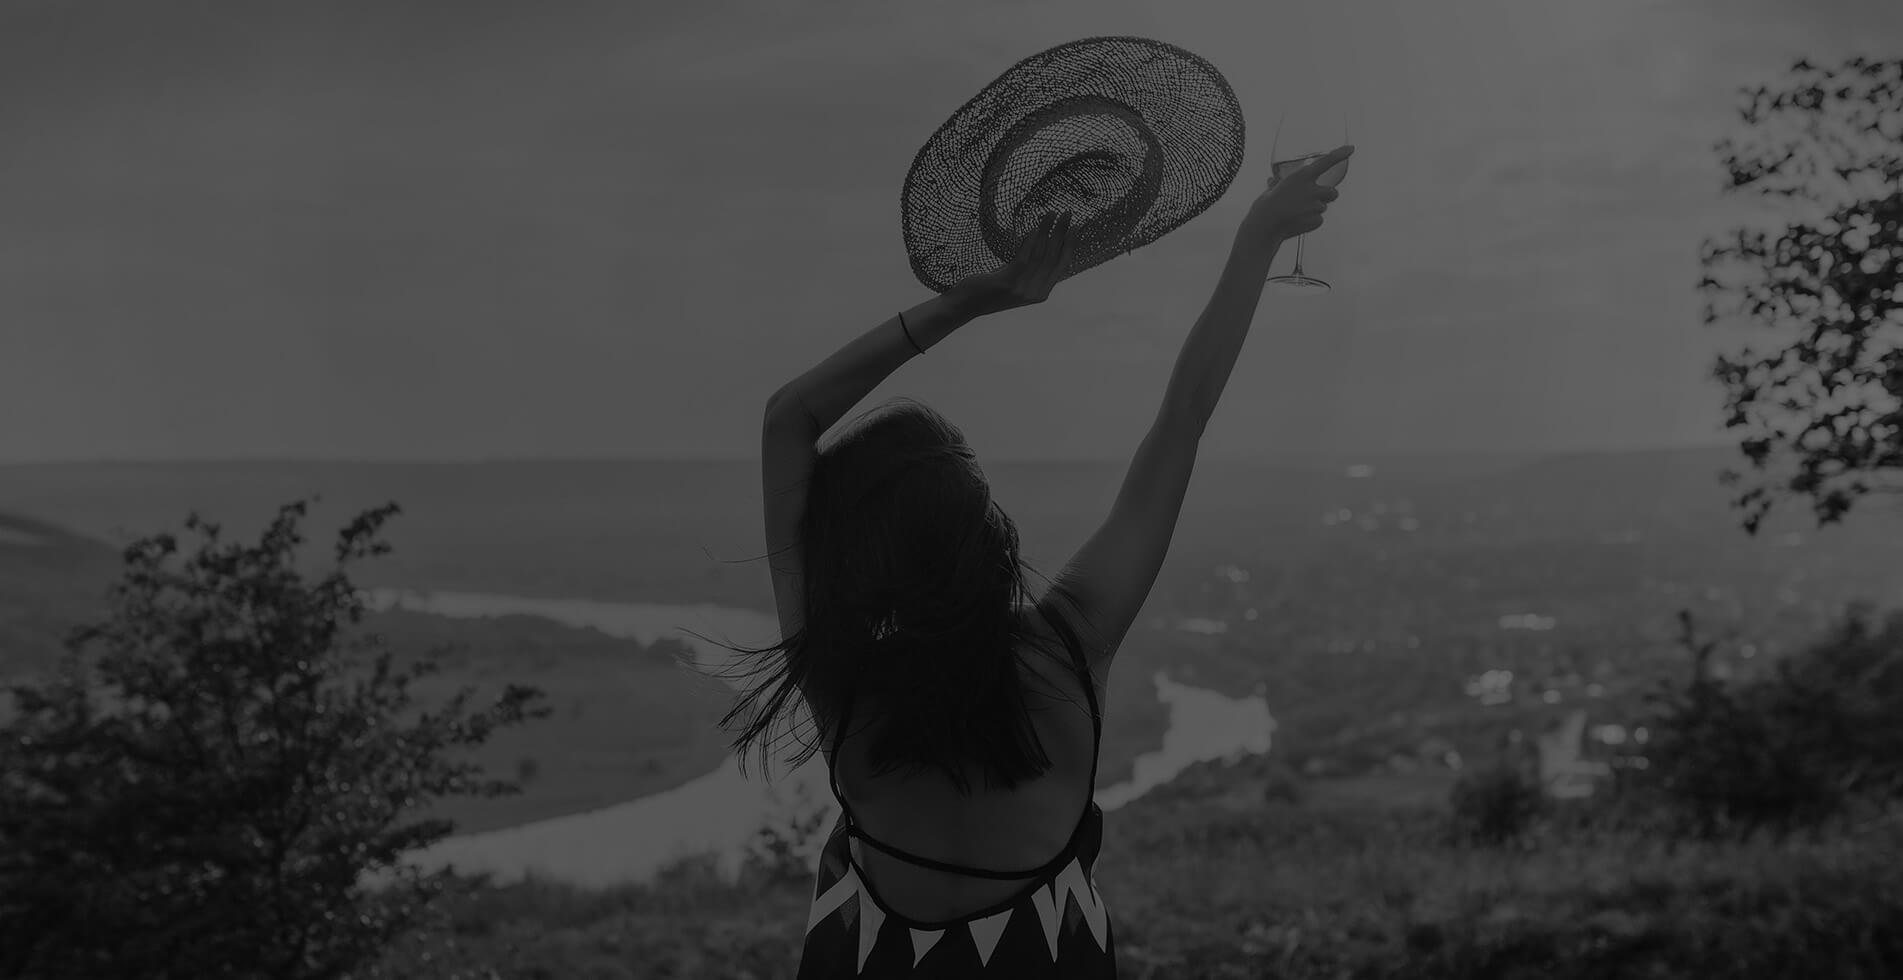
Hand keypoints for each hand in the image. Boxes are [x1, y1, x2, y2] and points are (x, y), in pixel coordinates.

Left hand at [946, 211, 1077, 316]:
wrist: (965, 305)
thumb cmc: (988, 290)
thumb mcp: (1015, 280)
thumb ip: (1030, 269)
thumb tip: (1041, 243)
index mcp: (1040, 293)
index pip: (1061, 266)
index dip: (1070, 245)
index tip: (1076, 226)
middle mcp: (1034, 293)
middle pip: (1053, 258)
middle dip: (1062, 233)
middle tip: (1067, 213)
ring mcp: (1021, 290)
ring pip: (1040, 255)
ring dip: (1047, 231)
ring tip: (1051, 213)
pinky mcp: (1007, 283)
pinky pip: (1024, 258)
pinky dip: (1030, 241)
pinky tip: (1033, 228)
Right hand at [1239, 144, 1352, 246]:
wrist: (1264, 227)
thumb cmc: (1265, 207)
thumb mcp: (1270, 190)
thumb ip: (1276, 184)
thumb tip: (1273, 182)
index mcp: (1301, 176)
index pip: (1326, 161)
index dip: (1340, 154)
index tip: (1351, 148)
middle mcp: (1311, 189)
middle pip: (1333, 192)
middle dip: (1326, 196)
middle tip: (1311, 200)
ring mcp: (1315, 205)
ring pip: (1323, 207)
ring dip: (1314, 210)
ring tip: (1297, 214)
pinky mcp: (1316, 220)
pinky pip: (1318, 220)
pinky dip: (1310, 222)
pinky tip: (1297, 222)